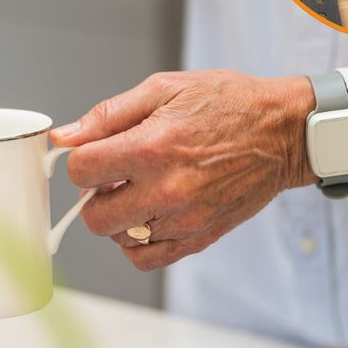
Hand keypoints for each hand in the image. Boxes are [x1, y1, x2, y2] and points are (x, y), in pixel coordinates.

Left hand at [50, 70, 316, 270]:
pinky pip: (146, 259)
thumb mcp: (166, 88)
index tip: (97, 152)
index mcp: (154, 146)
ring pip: (118, 238)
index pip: (81, 171)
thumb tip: (65, 138)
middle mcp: (167, 189)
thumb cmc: (229, 102)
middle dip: (95, 192)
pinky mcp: (200, 238)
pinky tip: (151, 214)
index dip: (82, 159)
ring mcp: (185, 219)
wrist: (283, 131)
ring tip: (141, 188)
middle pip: (93, 215)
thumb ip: (110, 114)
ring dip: (119, 215)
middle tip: (117, 173)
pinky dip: (138, 241)